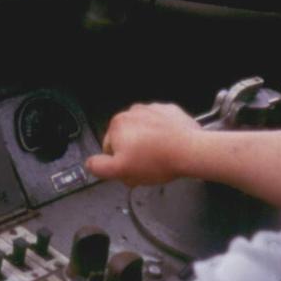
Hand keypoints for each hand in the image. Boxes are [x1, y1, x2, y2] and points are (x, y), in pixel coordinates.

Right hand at [86, 103, 201, 186]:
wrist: (190, 150)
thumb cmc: (157, 161)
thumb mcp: (121, 171)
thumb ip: (99, 167)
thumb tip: (90, 163)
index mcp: (117, 125)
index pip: (109, 148)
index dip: (119, 163)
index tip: (130, 171)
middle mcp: (133, 112)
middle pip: (127, 138)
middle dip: (133, 152)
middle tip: (146, 167)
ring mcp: (153, 109)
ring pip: (144, 131)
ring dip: (148, 142)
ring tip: (160, 158)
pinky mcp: (170, 111)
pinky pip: (161, 125)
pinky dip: (163, 134)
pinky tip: (169, 147)